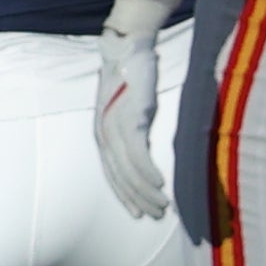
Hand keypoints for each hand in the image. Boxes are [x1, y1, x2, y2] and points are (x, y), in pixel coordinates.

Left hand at [95, 0, 169, 221]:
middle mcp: (104, 135)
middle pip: (119, 178)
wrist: (127, 49)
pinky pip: (138, 153)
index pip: (112, 174)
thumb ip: (134, 133)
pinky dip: (148, 172)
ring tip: (163, 206)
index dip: (125, 196)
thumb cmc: (132, 80)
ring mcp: (114, 128)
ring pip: (128, 171)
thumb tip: (145, 152)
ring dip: (147, 191)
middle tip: (156, 216)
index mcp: (102, 135)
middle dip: (138, 200)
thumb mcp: (129, 111)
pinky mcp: (129, 119)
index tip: (139, 213)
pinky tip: (161, 184)